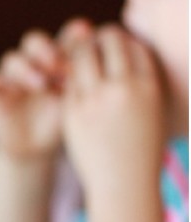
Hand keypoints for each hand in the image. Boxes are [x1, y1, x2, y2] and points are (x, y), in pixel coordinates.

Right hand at [0, 20, 91, 160]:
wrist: (37, 148)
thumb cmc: (67, 121)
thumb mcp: (80, 100)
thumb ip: (88, 77)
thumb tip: (112, 58)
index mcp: (60, 56)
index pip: (64, 35)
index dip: (72, 37)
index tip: (86, 50)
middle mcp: (34, 61)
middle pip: (34, 40)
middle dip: (46, 49)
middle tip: (59, 64)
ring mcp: (12, 76)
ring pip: (12, 59)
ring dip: (27, 67)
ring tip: (41, 85)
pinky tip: (1, 87)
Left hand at [62, 24, 166, 200]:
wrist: (122, 182)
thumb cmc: (142, 148)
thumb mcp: (154, 109)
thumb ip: (143, 82)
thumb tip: (132, 56)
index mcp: (148, 85)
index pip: (135, 45)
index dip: (124, 41)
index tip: (118, 44)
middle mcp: (122, 88)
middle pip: (109, 41)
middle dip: (101, 38)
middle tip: (96, 42)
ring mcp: (95, 99)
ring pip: (83, 55)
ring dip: (80, 50)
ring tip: (81, 54)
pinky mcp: (73, 112)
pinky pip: (68, 81)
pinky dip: (69, 74)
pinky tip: (70, 76)